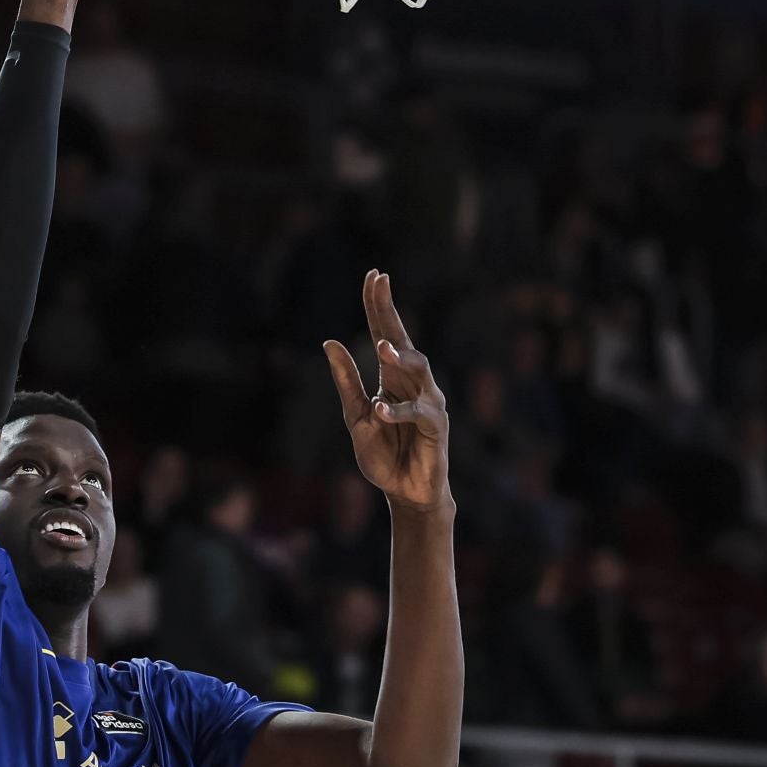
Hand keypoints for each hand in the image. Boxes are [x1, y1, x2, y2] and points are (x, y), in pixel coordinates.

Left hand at [324, 272, 450, 514]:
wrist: (405, 492)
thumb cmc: (384, 454)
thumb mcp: (355, 416)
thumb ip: (347, 382)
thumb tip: (329, 343)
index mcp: (392, 377)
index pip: (385, 333)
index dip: (379, 305)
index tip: (374, 275)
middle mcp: (414, 383)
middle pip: (403, 340)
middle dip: (391, 312)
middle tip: (381, 283)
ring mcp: (429, 403)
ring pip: (420, 370)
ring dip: (402, 358)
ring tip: (382, 349)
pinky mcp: (436, 427)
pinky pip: (419, 414)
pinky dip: (399, 411)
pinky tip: (380, 409)